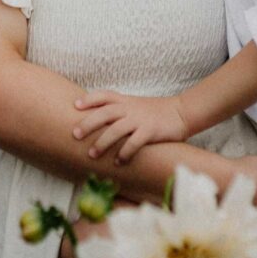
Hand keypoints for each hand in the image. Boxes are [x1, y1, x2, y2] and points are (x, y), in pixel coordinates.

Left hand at [73, 90, 188, 162]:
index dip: (89, 99)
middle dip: (88, 123)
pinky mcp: (151, 131)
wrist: (181, 112)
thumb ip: (118, 110)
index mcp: (125, 101)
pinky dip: (124, 153)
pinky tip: (118, 162)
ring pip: (116, 129)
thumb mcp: (135, 105)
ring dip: (102, 142)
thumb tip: (95, 122)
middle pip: (104, 113)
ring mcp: (140, 119)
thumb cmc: (155, 112)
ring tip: (92, 155)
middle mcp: (130, 108)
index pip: (103, 95)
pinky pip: (134, 143)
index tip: (75, 106)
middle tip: (75, 135)